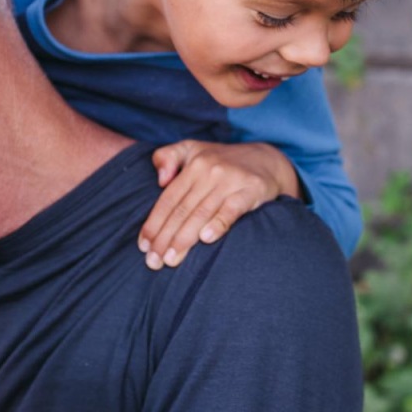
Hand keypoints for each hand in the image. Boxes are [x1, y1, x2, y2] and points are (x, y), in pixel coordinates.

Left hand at [140, 141, 300, 269]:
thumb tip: (160, 180)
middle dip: (165, 238)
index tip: (144, 246)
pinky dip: (218, 224)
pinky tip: (206, 239)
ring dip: (184, 239)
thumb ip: (168, 157)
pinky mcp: (251, 190)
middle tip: (153, 262)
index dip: (154, 223)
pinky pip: (232, 209)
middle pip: (182, 210)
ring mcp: (231, 180)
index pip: (169, 199)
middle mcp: (211, 171)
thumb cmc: (222, 161)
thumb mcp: (193, 149)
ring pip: (202, 213)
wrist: (267, 160)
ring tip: (171, 260)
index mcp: (194, 164)